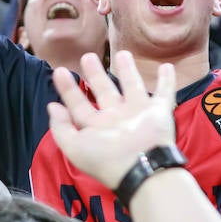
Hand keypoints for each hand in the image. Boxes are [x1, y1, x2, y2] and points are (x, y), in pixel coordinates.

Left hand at [47, 51, 177, 189]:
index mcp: (97, 128)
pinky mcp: (159, 112)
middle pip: (104, 92)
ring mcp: (138, 114)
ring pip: (133, 87)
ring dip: (128, 71)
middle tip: (88, 56)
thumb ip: (60, 128)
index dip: (67, 90)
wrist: (141, 167)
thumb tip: (52, 106)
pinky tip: (167, 67)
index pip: (78, 105)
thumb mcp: (75, 146)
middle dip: (95, 75)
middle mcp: (117, 119)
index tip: (58, 72)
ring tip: (123, 53)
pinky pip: (165, 93)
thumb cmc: (107, 159)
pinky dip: (167, 81)